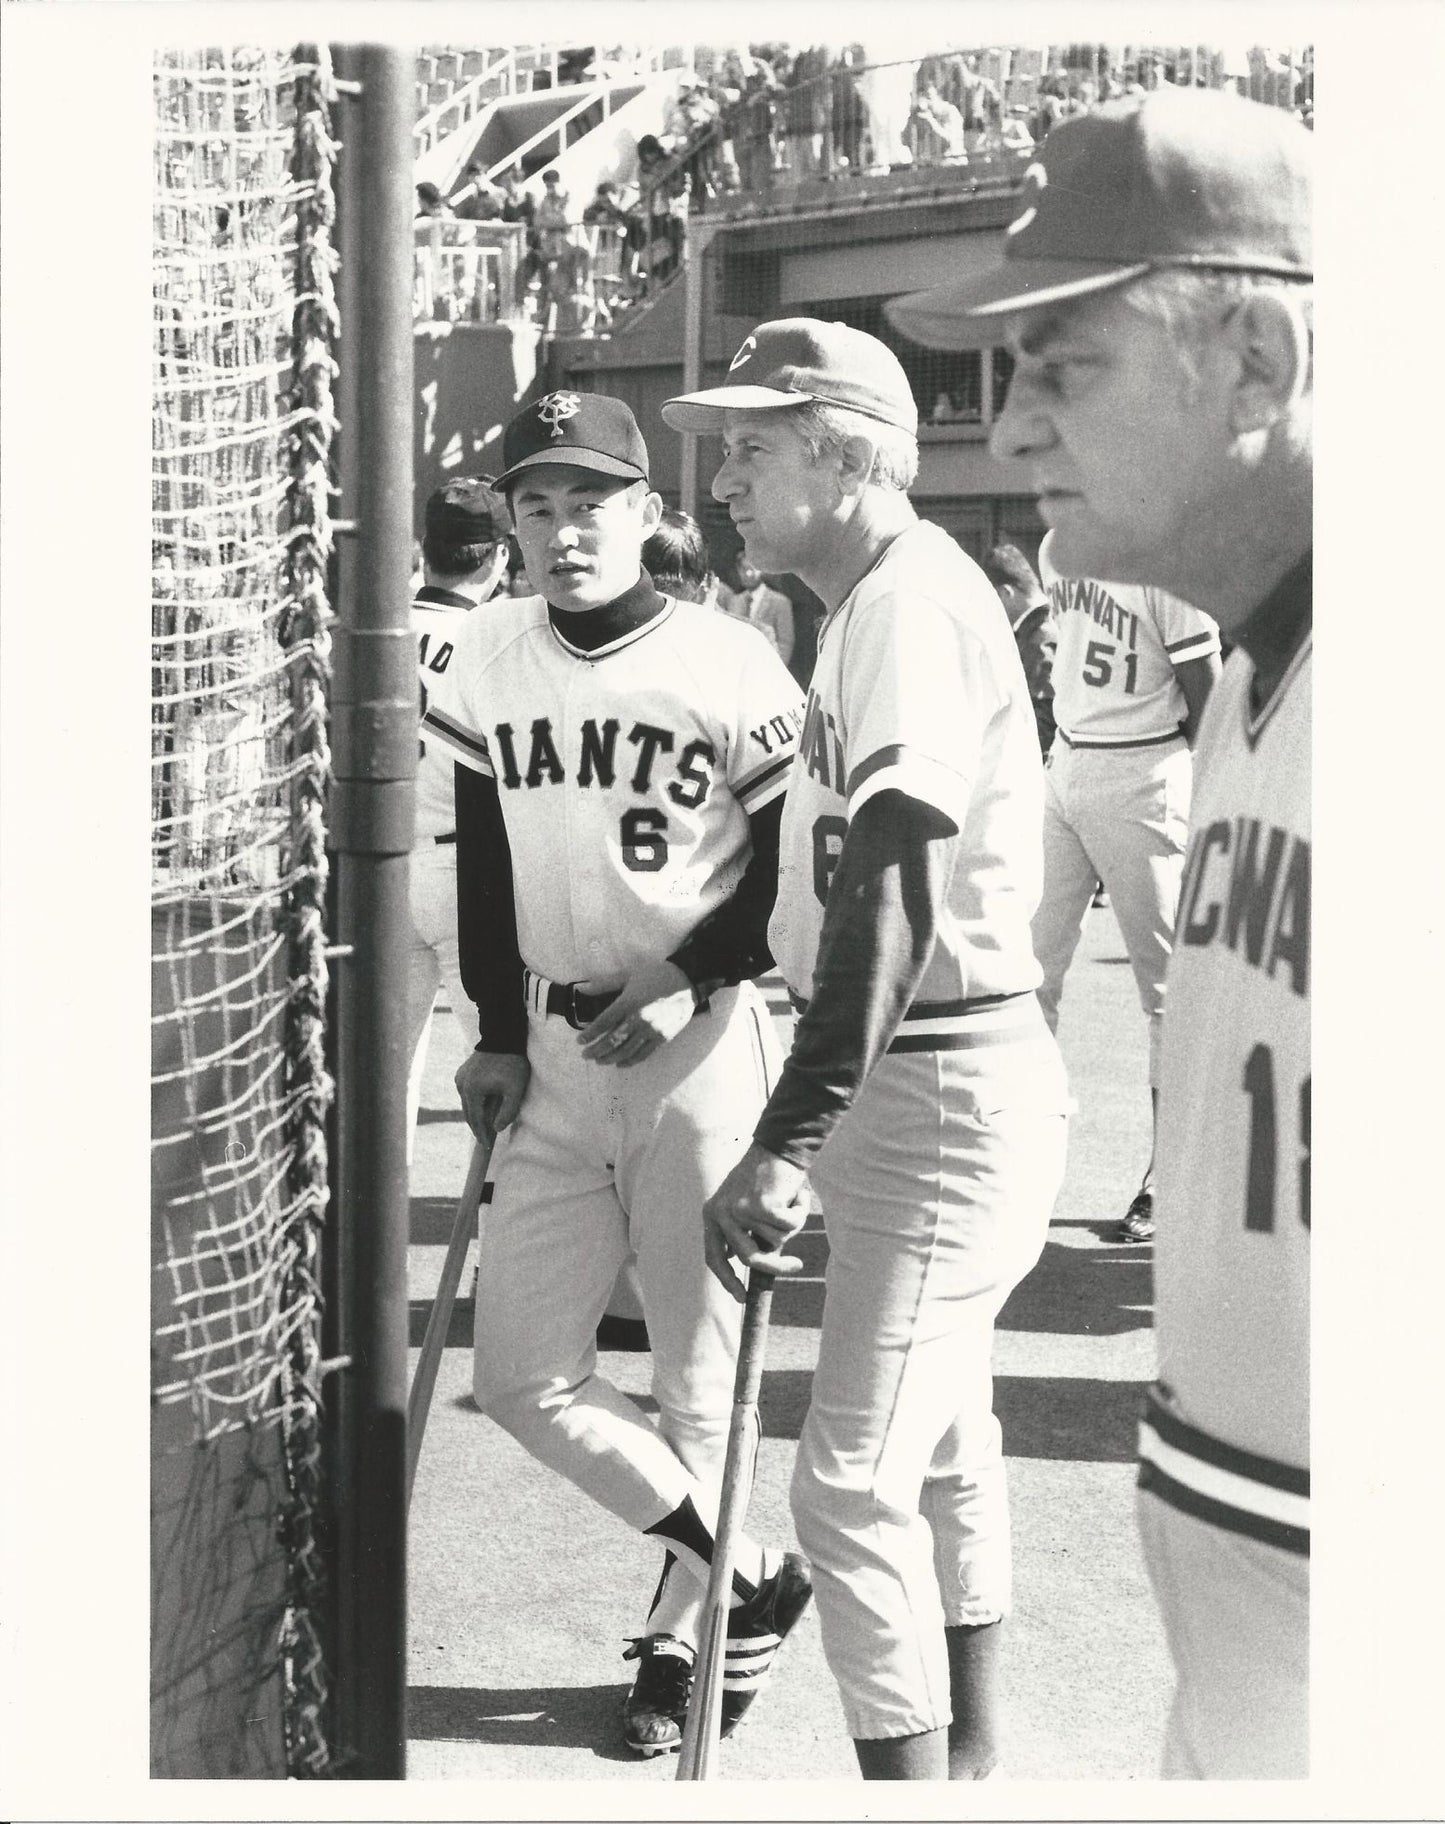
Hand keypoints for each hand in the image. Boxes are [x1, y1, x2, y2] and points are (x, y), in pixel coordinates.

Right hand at [455, 1049, 528, 1139]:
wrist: (503, 1037)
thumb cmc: (512, 1063)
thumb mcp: (515, 1089)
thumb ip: (507, 1112)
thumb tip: (496, 1129)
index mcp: (472, 1090)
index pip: (475, 1119)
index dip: (481, 1134)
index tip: (486, 1147)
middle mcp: (462, 1084)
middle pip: (468, 1113)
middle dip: (477, 1127)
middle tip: (486, 1140)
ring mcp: (460, 1077)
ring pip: (467, 1103)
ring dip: (476, 1114)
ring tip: (485, 1126)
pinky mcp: (463, 1072)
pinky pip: (467, 1092)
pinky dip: (474, 1102)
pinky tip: (483, 1107)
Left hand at [576, 958, 697, 1068]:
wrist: (687, 981)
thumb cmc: (656, 975)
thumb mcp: (628, 975)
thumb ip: (605, 984)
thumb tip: (583, 989)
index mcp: (628, 1002)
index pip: (603, 1023)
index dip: (589, 1034)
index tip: (580, 1041)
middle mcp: (639, 1019)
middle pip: (612, 1041)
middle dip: (596, 1050)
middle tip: (586, 1055)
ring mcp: (652, 1030)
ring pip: (626, 1051)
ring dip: (610, 1058)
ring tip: (599, 1060)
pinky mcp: (663, 1038)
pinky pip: (643, 1054)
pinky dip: (630, 1061)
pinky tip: (620, 1063)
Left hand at [702, 1142, 809, 1301]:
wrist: (779, 1143)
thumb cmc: (768, 1177)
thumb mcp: (747, 1205)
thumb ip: (745, 1233)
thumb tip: (754, 1266)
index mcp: (712, 1214)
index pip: (714, 1257)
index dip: (727, 1280)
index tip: (741, 1298)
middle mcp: (721, 1213)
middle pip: (749, 1258)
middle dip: (776, 1266)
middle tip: (797, 1265)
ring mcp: (740, 1209)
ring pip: (776, 1240)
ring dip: (791, 1223)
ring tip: (790, 1200)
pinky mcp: (762, 1205)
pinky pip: (790, 1227)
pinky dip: (799, 1212)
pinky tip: (795, 1193)